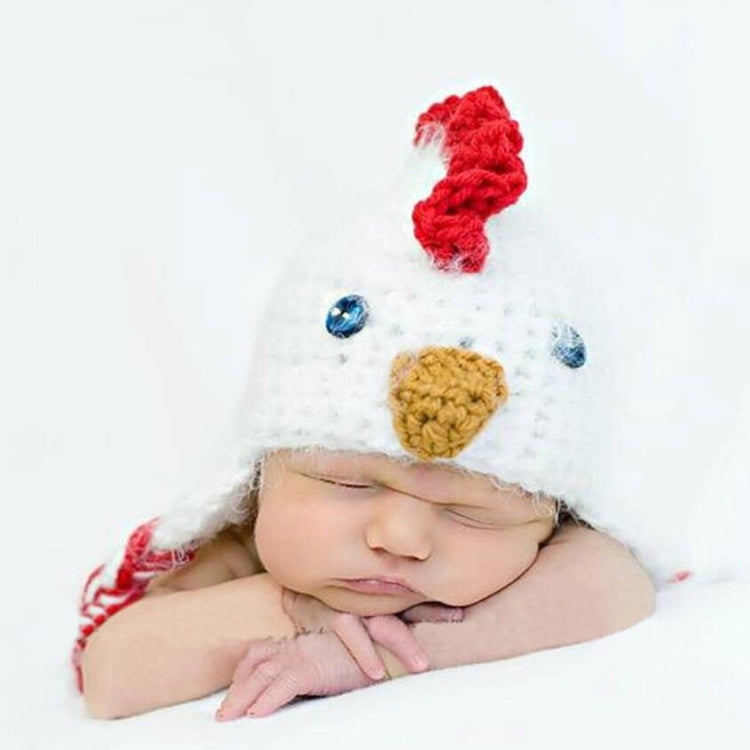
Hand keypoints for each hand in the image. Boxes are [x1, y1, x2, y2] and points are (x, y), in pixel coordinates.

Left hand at [215, 631, 379, 719]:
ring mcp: (306, 654)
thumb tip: (291, 692)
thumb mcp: (329, 664)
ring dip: (243, 696)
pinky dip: (268, 698)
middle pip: (256, 664)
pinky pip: (286, 683)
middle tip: (222, 713)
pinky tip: (257, 713)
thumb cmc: (363, 661)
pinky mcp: (316, 667)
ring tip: (229, 715)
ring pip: (263, 673)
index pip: (261, 652)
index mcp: (300, 644)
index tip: (233, 692)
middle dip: (236, 688)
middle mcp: (299, 646)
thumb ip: (310, 672)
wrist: (388, 651)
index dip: (243, 672)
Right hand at [281, 588, 463, 679]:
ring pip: (382, 621)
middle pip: (404, 604)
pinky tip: (376, 671)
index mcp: (381, 589)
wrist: (298, 581)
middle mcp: (369, 594)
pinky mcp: (330, 614)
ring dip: (402, 642)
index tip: (460, 616)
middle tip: (455, 624)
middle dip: (430, 617)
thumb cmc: (335, 592)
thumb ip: (391, 597)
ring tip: (421, 665)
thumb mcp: (365, 593)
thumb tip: (432, 606)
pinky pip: (349, 631)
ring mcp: (352, 603)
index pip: (414, 595)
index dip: (436, 607)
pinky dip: (363, 650)